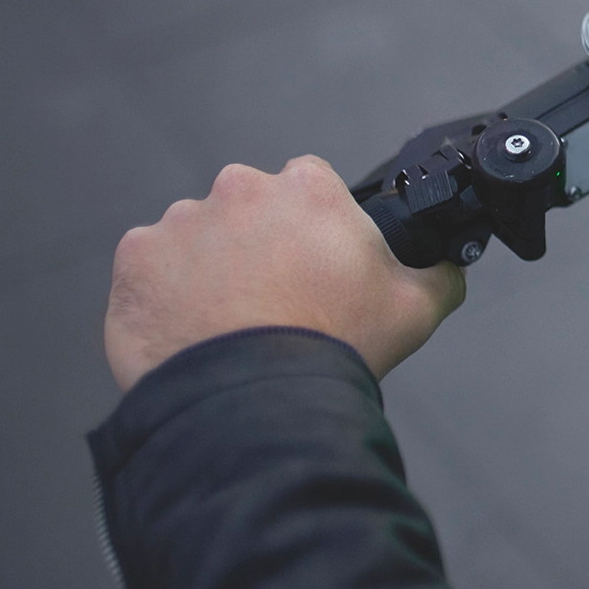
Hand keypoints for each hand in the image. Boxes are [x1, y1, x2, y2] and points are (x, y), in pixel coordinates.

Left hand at [105, 156, 465, 390]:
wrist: (253, 403)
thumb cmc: (334, 347)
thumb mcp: (418, 309)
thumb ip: (441, 273)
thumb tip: (453, 265)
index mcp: (308, 189)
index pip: (312, 185)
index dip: (317, 225)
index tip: (317, 262)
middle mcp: (240, 190)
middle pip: (251, 206)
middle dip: (261, 241)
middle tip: (278, 297)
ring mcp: (181, 223)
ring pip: (200, 237)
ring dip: (213, 267)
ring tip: (233, 321)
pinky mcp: (136, 260)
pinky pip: (153, 268)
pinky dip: (168, 292)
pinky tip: (195, 329)